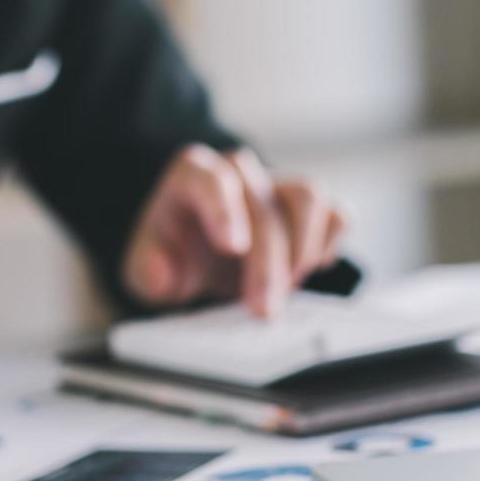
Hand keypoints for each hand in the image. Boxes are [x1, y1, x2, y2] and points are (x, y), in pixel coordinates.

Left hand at [121, 145, 344, 316]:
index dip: (225, 210)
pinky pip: (337, 214)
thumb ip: (148, 271)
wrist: (196, 254)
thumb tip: (163, 273)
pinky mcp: (310, 209)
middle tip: (262, 309)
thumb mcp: (142, 270)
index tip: (232, 248)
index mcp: (191, 176)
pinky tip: (307, 270)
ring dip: (302, 250)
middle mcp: (237, 172)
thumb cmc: (169, 256)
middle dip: (267, 263)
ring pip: (308, 197)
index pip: (212, 178)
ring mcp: (276, 185)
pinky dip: (328, 245)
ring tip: (284, 288)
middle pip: (264, 204)